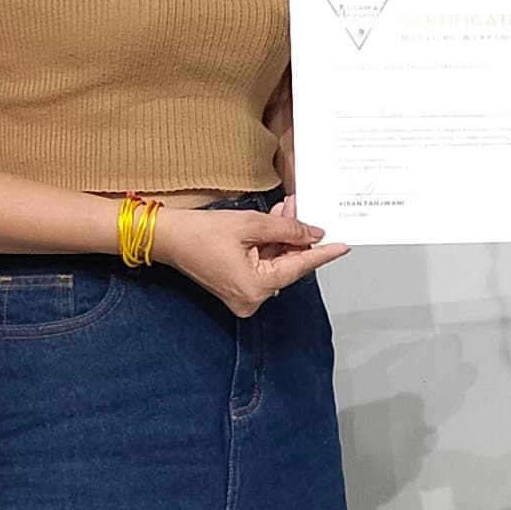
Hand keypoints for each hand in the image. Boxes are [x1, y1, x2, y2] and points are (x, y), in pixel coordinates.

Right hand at [154, 195, 344, 317]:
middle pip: (287, 264)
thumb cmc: (198, 234)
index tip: (342, 246)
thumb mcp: (251, 225)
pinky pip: (262, 265)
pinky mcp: (237, 287)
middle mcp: (252, 299)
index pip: (299, 267)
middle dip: (296, 235)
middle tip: (303, 210)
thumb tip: (313, 232)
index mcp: (256, 288)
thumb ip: (288, 229)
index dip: (323, 253)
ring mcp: (244, 296)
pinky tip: (275, 223)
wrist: (167, 238)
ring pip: (276, 262)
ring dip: (282, 237)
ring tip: (287, 209)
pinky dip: (269, 245)